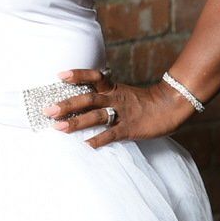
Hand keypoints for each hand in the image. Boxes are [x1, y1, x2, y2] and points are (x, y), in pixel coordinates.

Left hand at [42, 66, 194, 148]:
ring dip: (76, 122)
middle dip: (67, 104)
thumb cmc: (144, 102)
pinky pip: (112, 134)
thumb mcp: (123, 93)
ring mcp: (122, 114)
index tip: (60, 75)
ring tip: (59, 127)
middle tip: (48, 110)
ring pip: (96, 116)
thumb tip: (83, 99)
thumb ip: (105, 95)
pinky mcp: (130, 129)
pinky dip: (98, 140)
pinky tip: (86, 146)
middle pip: (88, 99)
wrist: (171, 106)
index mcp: (113, 88)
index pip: (94, 77)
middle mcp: (115, 99)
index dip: (77, 75)